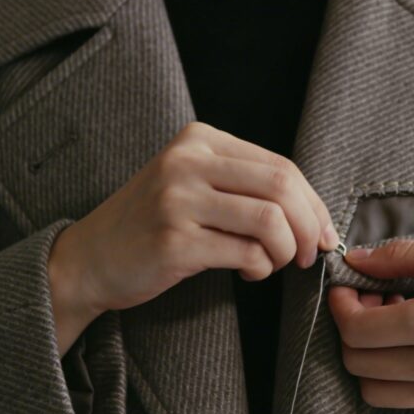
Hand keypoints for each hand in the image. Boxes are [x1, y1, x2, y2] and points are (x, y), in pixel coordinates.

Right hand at [49, 121, 339, 325]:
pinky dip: (261, 268)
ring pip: (270, 220)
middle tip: (310, 255)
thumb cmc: (151, 225)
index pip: (280, 164)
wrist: (89, 258)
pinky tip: (248, 273)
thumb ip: (244, 185)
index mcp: (198, 140)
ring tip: (274, 264)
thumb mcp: (192, 183)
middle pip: (281, 186)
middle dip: (310, 226)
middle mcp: (187, 162)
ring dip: (287, 251)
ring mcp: (177, 200)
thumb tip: (316, 215)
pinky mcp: (174, 241)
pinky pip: (245, 253)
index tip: (324, 231)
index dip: (313, 202)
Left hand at [327, 237, 413, 412]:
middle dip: (350, 330)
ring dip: (370, 358)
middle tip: (371, 299)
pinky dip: (396, 374)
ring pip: (375, 391)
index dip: (341, 306)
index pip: (355, 330)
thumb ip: (403, 256)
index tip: (350, 285)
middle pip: (357, 363)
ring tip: (395, 322)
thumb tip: (358, 258)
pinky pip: (409, 399)